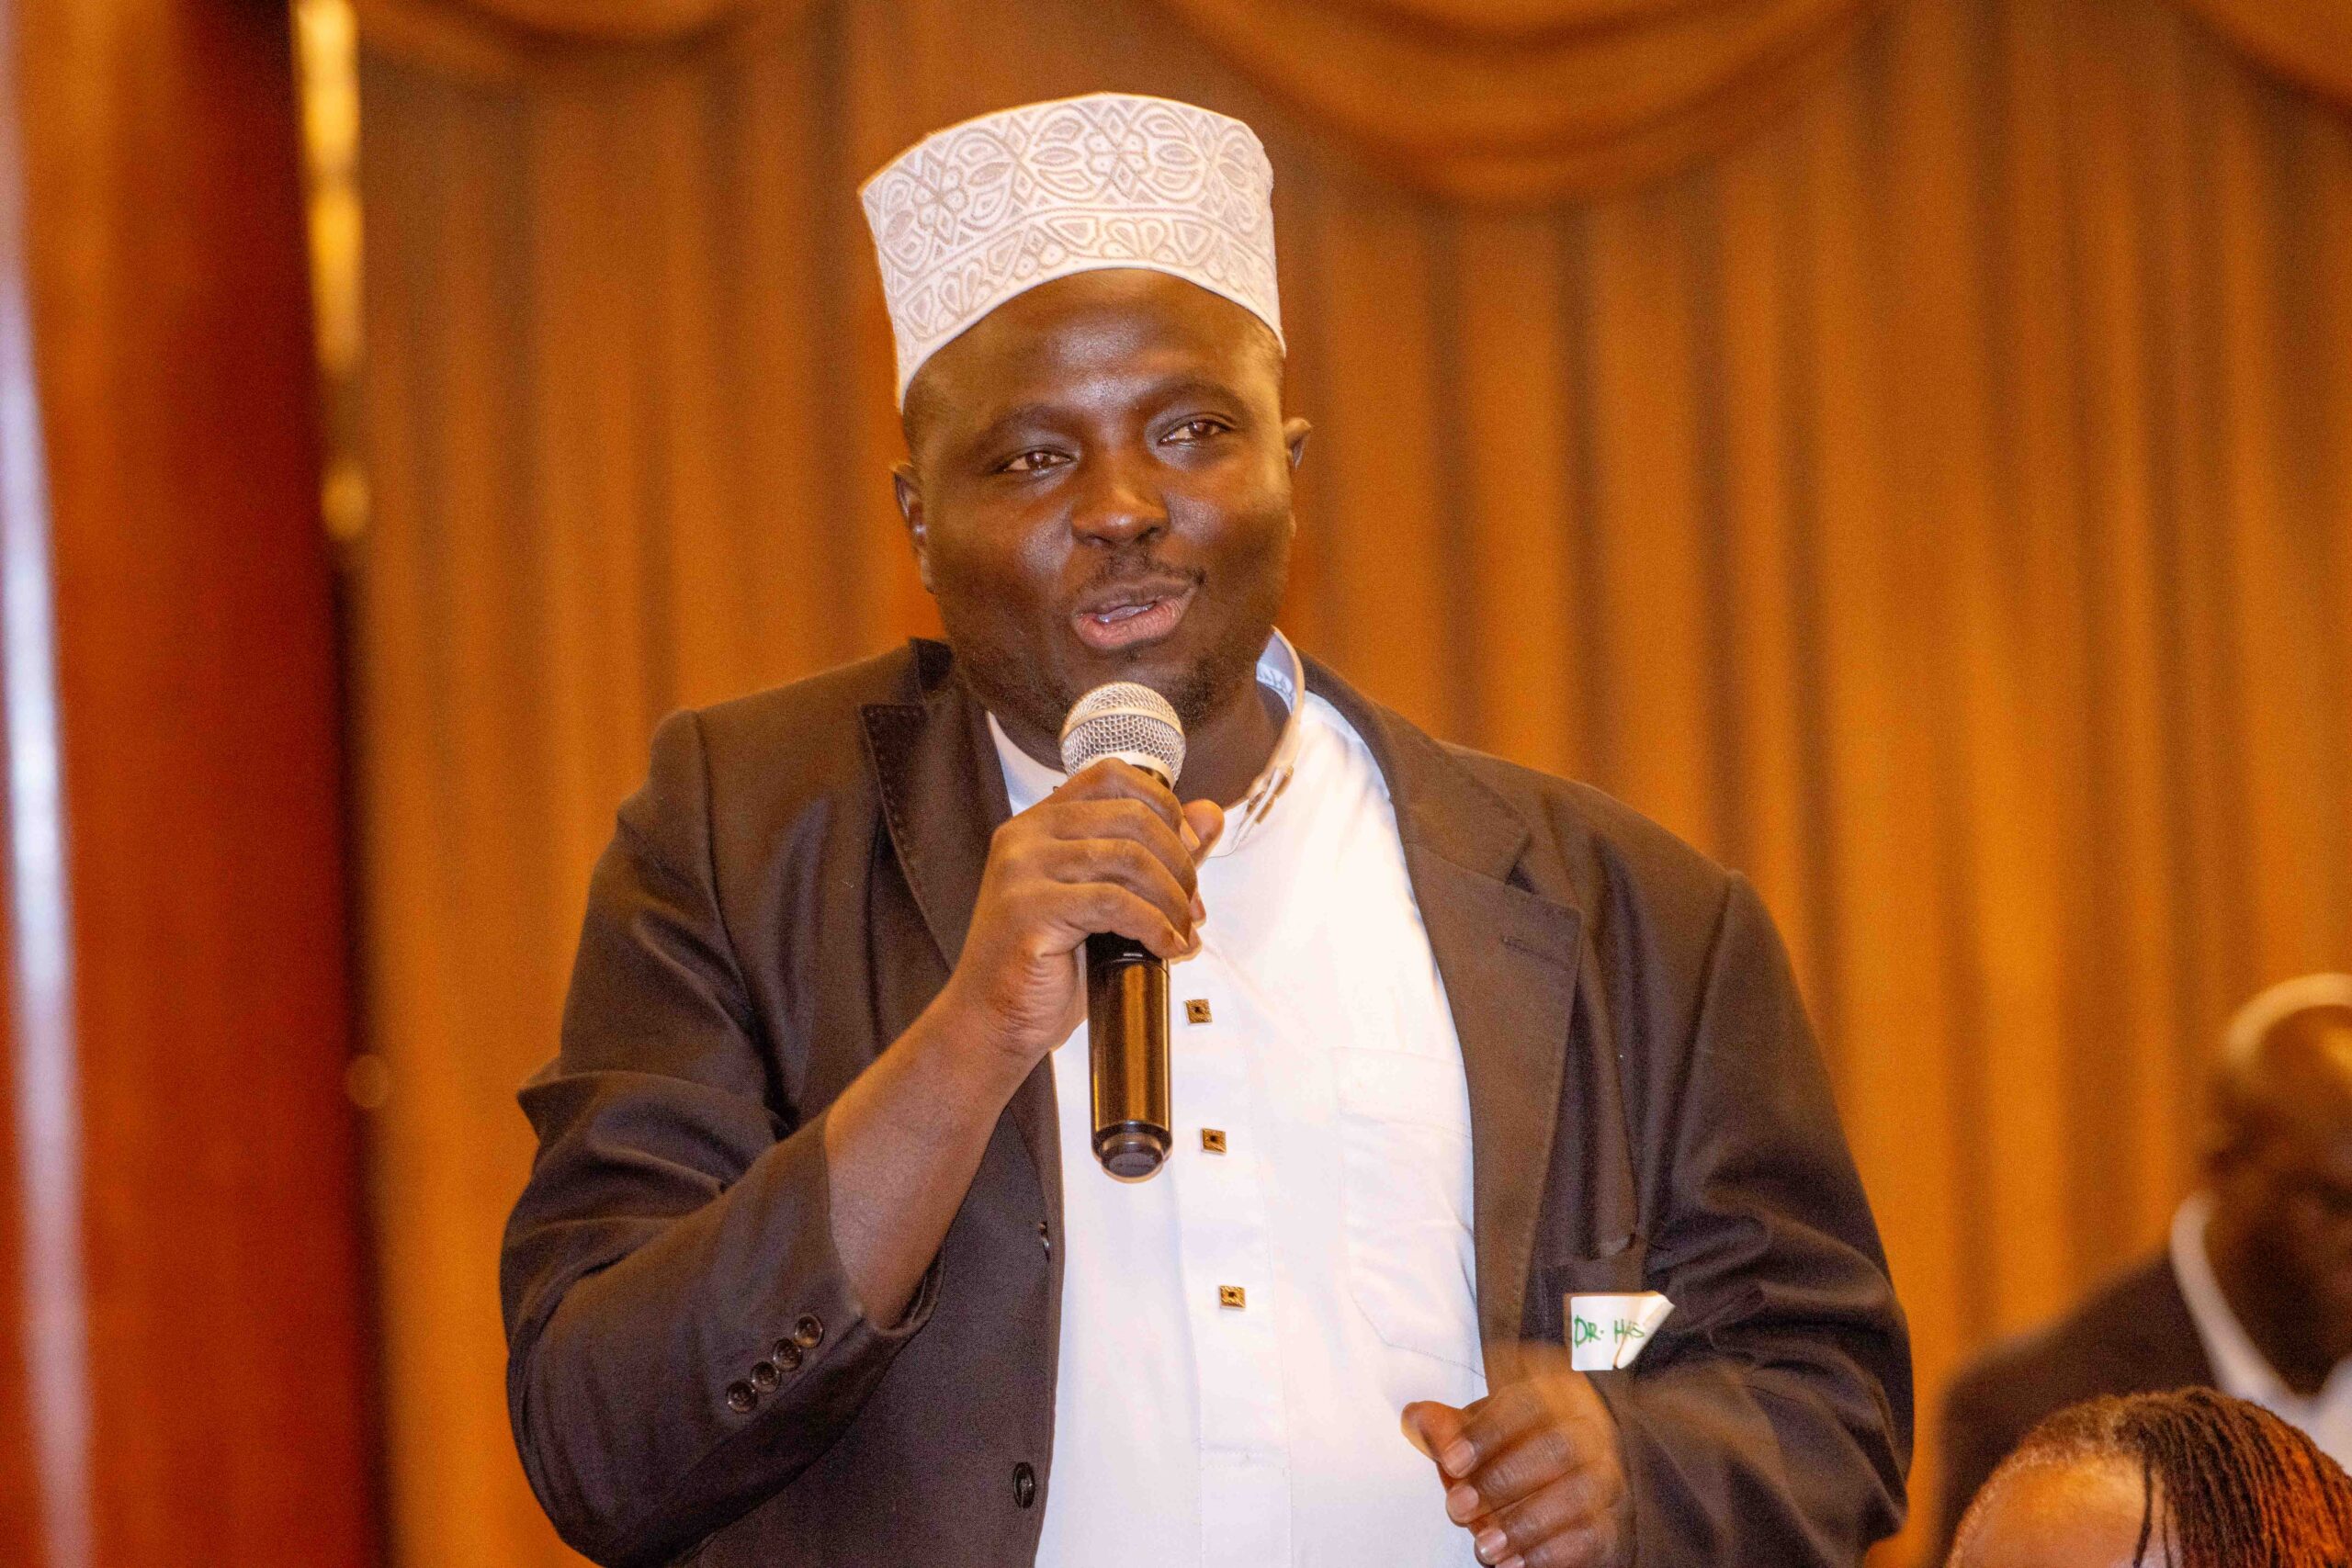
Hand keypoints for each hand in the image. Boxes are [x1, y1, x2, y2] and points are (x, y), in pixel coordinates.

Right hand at [929, 759, 1222, 1071]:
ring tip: (1182, 929)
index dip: (1163, 805)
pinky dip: (1155, 926)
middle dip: (1180, 862)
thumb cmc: (1046, 967)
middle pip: (1132, 816)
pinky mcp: (1030, 910)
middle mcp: (1025, 837)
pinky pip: (1115, 904)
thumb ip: (1155, 855)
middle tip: (1191, 906)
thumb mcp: (1108, 902)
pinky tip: (1166, 948)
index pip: (1112, 776)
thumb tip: (1210, 815)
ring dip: (1173, 898)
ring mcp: (1023, 871)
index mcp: (1038, 824)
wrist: (992, 1022)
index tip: (1187, 852)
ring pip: (1130, 858)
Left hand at [1402, 1346, 1630, 1567]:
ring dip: (1524, 1524)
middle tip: (1458, 1508)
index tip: (1450, 1461)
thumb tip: (1415, 1419)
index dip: (1488, 1431)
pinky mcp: (1610, 1523)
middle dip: (1502, 1480)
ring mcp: (1605, 1478)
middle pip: (1557, 1448)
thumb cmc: (1518, 1445)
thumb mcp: (1482, 1429)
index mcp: (1555, 1394)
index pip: (1528, 1402)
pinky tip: (1513, 1564)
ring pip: (1578, 1495)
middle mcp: (1588, 1431)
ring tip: (1483, 1545)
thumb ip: (1448, 1427)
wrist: (1572, 1477)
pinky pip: (1590, 1537)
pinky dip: (1549, 1554)